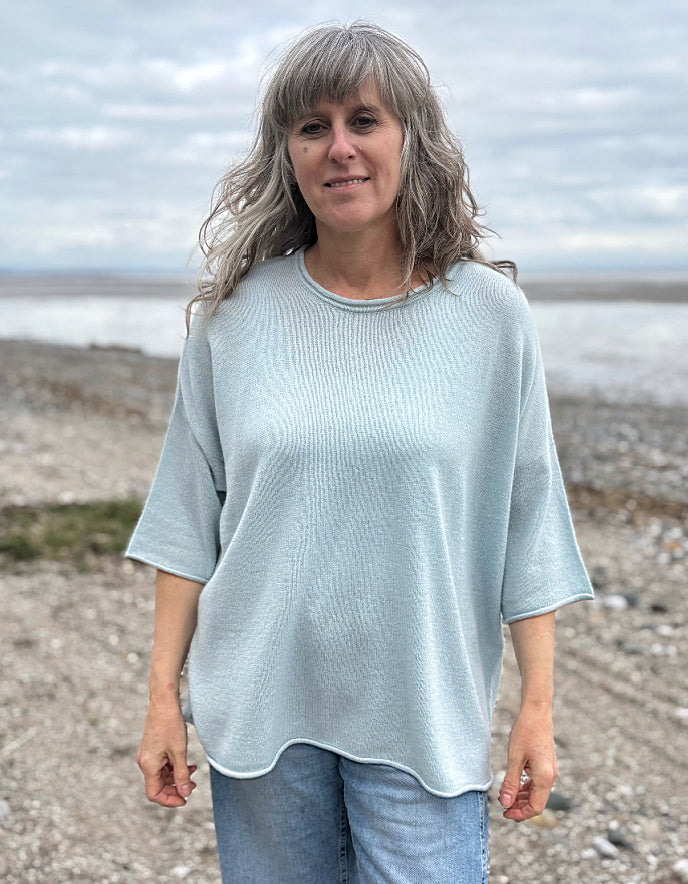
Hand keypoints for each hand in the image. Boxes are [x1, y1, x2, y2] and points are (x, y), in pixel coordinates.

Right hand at [136, 699, 196, 806]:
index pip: (154, 794)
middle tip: (193, 785)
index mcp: (148, 766)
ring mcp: (147, 755)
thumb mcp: (179, 752)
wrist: (163, 703)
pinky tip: (187, 763)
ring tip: (192, 772)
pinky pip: (162, 765)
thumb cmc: (171, 725)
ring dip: (176, 776)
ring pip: (161, 775)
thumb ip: (182, 774)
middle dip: (176, 788)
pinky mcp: (152, 749)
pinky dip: (174, 767)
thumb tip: (185, 794)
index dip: (169, 800)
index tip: (184, 800)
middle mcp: (144, 762)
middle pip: (158, 785)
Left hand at [498, 705, 557, 821]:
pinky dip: (526, 788)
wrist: (536, 713)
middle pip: (537, 802)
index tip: (504, 813)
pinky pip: (537, 783)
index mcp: (545, 778)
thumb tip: (506, 804)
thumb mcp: (514, 758)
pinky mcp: (546, 765)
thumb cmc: (525, 733)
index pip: (535, 807)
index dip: (520, 814)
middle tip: (502, 806)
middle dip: (520, 807)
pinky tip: (514, 786)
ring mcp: (550, 771)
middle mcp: (551, 777)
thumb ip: (511, 782)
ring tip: (505, 796)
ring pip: (537, 793)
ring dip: (522, 798)